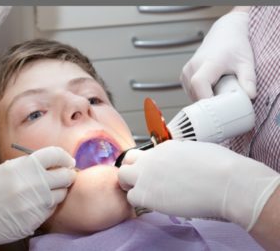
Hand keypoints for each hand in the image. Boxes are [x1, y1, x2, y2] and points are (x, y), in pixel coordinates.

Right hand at [0, 147, 75, 249]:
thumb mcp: (7, 169)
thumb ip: (30, 163)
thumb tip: (55, 161)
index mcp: (23, 166)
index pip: (55, 154)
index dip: (64, 157)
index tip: (67, 160)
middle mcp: (32, 183)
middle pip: (65, 174)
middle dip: (68, 173)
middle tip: (66, 174)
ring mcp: (36, 202)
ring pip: (62, 193)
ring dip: (59, 190)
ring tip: (47, 190)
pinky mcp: (37, 219)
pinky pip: (52, 208)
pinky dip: (49, 204)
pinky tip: (38, 203)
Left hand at [118, 140, 279, 230]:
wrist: (227, 181)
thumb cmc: (222, 168)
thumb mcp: (199, 151)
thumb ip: (183, 156)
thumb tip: (183, 163)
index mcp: (166, 146)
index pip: (146, 154)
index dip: (148, 165)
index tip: (155, 174)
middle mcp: (152, 157)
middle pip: (128, 160)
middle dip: (132, 171)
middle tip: (143, 183)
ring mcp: (146, 174)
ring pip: (123, 177)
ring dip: (132, 186)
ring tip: (148, 195)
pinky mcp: (146, 193)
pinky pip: (131, 198)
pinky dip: (139, 202)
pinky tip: (154, 205)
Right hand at [181, 10, 255, 100]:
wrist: (224, 34)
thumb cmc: (235, 47)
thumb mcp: (246, 62)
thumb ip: (249, 79)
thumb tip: (250, 97)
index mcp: (208, 63)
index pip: (198, 83)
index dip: (206, 98)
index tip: (218, 108)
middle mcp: (193, 67)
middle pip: (195, 94)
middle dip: (209, 104)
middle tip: (225, 105)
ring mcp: (186, 72)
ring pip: (192, 95)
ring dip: (205, 100)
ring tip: (220, 94)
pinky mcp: (184, 76)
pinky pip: (190, 92)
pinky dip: (200, 96)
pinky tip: (212, 91)